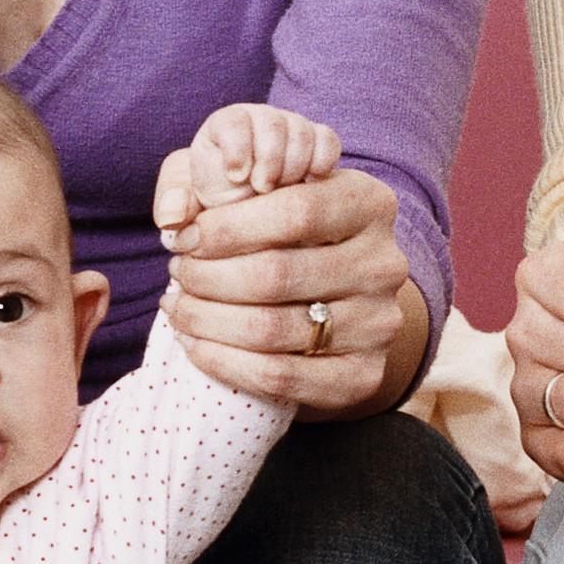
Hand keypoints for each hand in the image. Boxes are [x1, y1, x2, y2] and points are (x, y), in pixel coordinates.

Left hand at [153, 102, 339, 229]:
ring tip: (282, 193)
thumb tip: (170, 217)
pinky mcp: (319, 148)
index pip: (233, 120)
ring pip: (302, 130)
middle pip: (273, 122)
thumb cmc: (216, 207)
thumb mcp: (189, 207)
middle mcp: (260, 122)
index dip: (237, 146)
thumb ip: (175, 205)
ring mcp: (293, 132)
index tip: (236, 177)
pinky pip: (328, 140)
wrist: (252, 219)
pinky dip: (322, 161)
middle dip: (269, 158)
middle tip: (262, 189)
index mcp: (225, 128)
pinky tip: (309, 185)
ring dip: (294, 164)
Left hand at [159, 155, 415, 416]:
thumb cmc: (293, 235)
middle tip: (179, 273)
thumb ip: (229, 187)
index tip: (184, 237)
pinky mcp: (363, 376)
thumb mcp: (272, 193)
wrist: (345, 300)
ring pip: (270, 329)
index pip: (294, 212)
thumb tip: (178, 214)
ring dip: (206, 320)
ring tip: (178, 306)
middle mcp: (384, 264)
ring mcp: (379, 325)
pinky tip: (194, 343)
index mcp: (371, 204)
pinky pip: (279, 376)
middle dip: (207, 276)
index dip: (226, 227)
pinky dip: (222, 360)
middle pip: (276, 274)